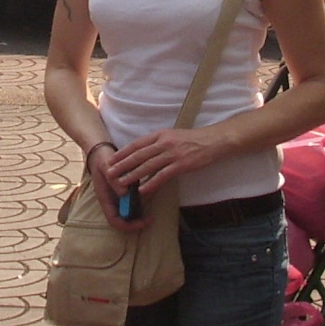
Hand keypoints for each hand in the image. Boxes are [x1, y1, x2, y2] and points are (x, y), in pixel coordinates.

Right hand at [88, 143, 150, 232]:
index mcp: (105, 199)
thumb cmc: (102, 159)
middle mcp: (113, 201)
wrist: (102, 151)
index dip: (128, 226)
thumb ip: (113, 179)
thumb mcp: (106, 167)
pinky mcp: (127, 190)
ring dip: (142, 207)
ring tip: (151, 195)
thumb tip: (124, 193)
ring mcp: (120, 196)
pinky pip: (136, 199)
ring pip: (132, 210)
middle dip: (138, 219)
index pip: (115, 220)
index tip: (142, 223)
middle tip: (150, 217)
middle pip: (125, 219)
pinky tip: (151, 188)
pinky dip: (144, 197)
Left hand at [108, 127, 223, 200]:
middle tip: (110, 173)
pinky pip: (162, 176)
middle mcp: (164, 143)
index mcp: (160, 134)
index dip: (123, 152)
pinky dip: (151, 183)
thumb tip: (145, 153)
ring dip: (133, 175)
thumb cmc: (194, 139)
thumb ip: (159, 143)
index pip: (137, 144)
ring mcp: (172, 154)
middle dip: (123, 165)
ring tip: (122, 183)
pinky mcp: (181, 164)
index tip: (112, 159)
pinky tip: (143, 190)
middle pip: (139, 155)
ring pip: (148, 166)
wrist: (214, 141)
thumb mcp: (173, 136)